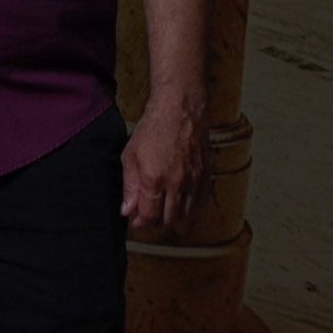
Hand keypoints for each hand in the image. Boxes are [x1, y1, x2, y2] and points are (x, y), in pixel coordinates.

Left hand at [121, 96, 209, 230]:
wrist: (180, 110)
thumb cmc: (153, 129)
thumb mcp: (130, 156)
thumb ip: (129, 187)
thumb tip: (127, 210)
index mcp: (155, 180)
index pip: (150, 216)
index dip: (141, 222)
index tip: (135, 220)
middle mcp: (177, 184)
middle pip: (168, 219)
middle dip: (155, 222)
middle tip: (146, 215)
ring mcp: (195, 181)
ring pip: (186, 214)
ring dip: (172, 217)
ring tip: (161, 209)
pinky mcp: (206, 176)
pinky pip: (201, 202)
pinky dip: (191, 208)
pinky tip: (181, 203)